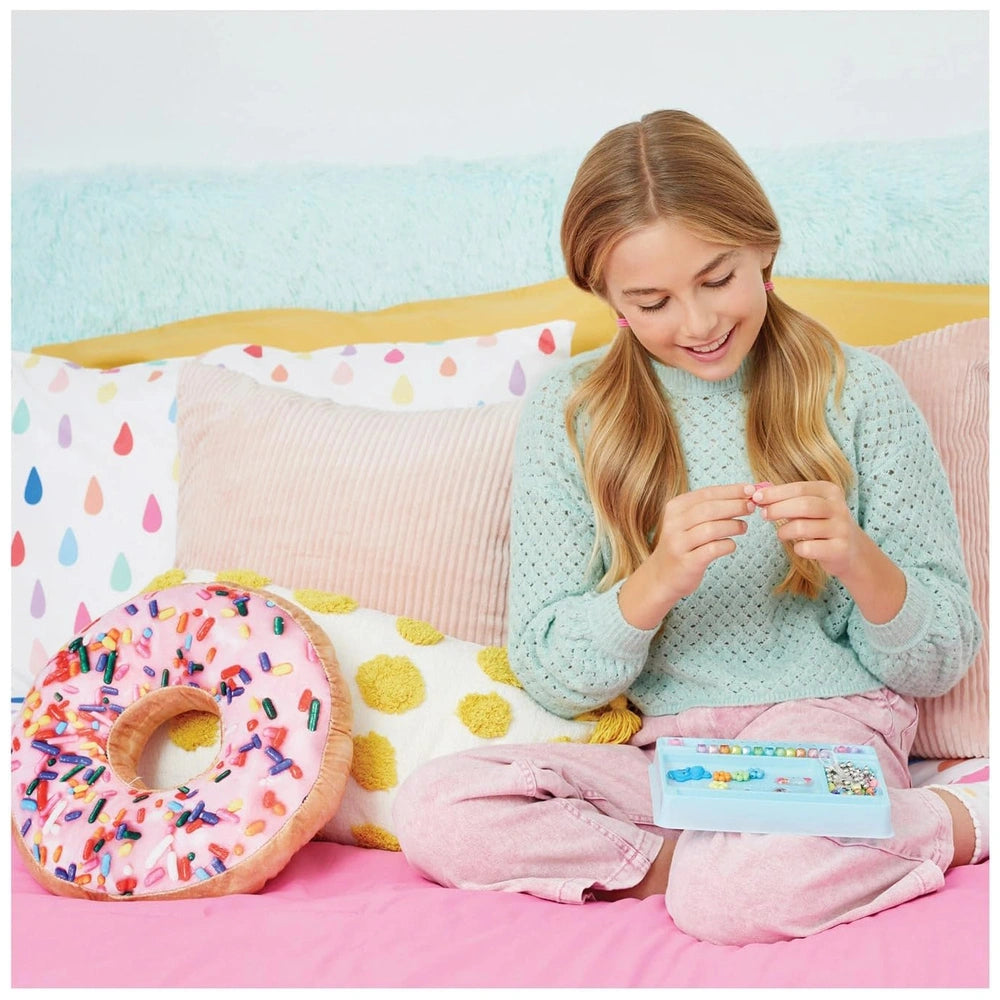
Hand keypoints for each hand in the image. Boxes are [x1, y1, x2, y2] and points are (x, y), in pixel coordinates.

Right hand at [650, 483, 755, 603]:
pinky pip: (712, 550)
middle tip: (752, 506)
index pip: (706, 493)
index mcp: (675, 508)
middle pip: (710, 509)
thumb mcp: (687, 521)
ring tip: (743, 527)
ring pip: (712, 529)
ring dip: (733, 526)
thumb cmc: (682, 545)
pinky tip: (731, 545)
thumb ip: (709, 508)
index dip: (731, 490)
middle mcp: (674, 524)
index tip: (750, 489)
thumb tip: (743, 495)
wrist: (661, 576)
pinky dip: (727, 545)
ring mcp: (678, 544)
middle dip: (735, 505)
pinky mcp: (687, 563)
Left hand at [749, 480, 906, 622]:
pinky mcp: (840, 549)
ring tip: (782, 534)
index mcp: (830, 491)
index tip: (756, 497)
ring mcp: (841, 529)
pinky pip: (808, 548)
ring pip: (802, 527)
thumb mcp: (810, 507)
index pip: (799, 488)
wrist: (851, 552)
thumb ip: (788, 499)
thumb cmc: (822, 525)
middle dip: (777, 509)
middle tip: (764, 515)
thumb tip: (758, 494)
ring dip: (785, 531)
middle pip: (802, 505)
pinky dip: (798, 548)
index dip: (775, 493)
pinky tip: (800, 547)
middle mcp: (839, 507)